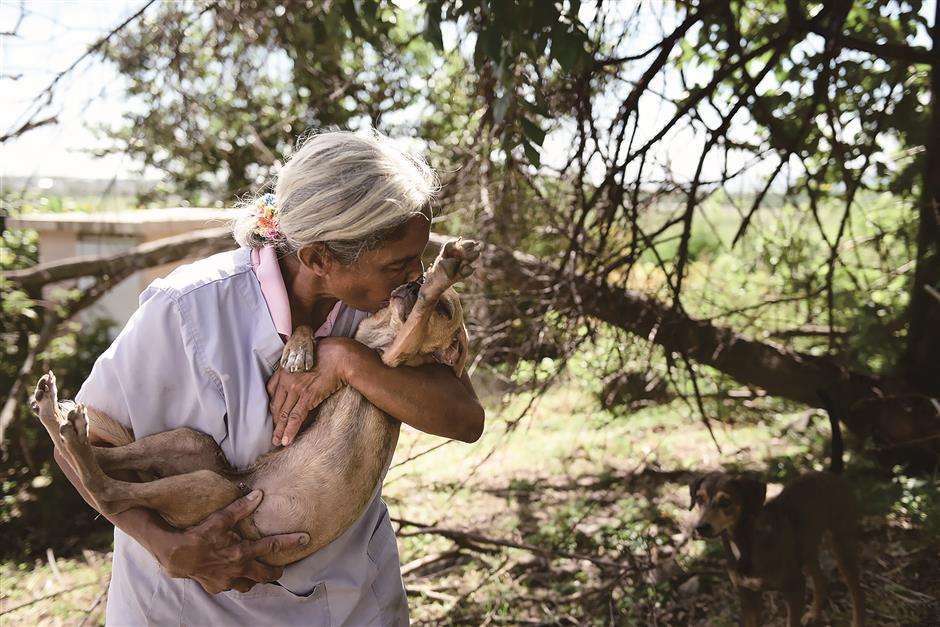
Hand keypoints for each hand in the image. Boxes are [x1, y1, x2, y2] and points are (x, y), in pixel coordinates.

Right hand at [154, 490, 308, 593]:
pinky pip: (232, 586)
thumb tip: (258, 494)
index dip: (290, 542)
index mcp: (242, 553)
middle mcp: (238, 570)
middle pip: (265, 574)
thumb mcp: (220, 518)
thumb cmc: (198, 535)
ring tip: (257, 571)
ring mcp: (227, 581)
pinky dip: (236, 580)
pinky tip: (233, 573)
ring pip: (249, 584)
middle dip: (275, 571)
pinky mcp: (216, 587)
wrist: (175, 556)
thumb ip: (241, 508)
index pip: (272, 546)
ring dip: (255, 578)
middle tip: (281, 567)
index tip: (305, 539)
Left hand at [267, 337, 356, 446]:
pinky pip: (296, 417)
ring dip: (280, 430)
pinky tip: (287, 440)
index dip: (272, 405)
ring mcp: (295, 389)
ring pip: (284, 414)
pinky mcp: (307, 397)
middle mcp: (286, 379)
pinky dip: (290, 431)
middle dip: (274, 421)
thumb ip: (298, 366)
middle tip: (274, 434)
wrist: (339, 356)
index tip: (274, 413)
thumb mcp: (305, 356)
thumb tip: (301, 375)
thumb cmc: (326, 353)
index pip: (271, 391)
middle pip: (276, 405)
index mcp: (284, 368)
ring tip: (278, 442)